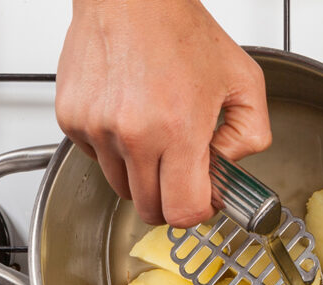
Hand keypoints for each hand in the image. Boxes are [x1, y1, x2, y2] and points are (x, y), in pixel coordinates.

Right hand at [55, 0, 270, 226]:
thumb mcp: (245, 83)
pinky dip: (116, 151)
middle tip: (183, 173)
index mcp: (178, 129)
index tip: (203, 200)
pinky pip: (97, 159)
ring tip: (157, 136)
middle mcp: (133, 135)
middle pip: (150, 209)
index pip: (183, 211)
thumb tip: (228, 168)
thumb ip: (250, 136)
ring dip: (143, 175)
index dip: (198, 213)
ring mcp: (97, 129)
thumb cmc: (182, 32)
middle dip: (171, 199)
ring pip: (122, 187)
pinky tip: (131, 118)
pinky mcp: (72, 120)